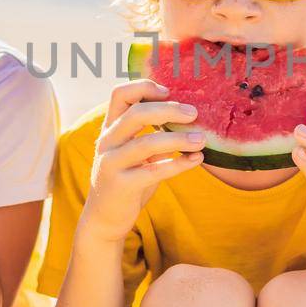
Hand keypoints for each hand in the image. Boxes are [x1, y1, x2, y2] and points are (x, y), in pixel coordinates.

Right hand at [79, 80, 203, 242]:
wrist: (104, 219)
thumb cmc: (127, 180)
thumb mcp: (134, 153)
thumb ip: (150, 135)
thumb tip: (187, 117)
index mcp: (110, 129)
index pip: (120, 94)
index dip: (144, 87)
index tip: (169, 92)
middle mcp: (107, 142)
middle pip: (136, 113)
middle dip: (168, 110)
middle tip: (194, 113)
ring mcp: (111, 163)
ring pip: (146, 143)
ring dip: (178, 139)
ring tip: (201, 140)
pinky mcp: (121, 186)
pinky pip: (154, 171)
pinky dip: (179, 164)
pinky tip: (197, 160)